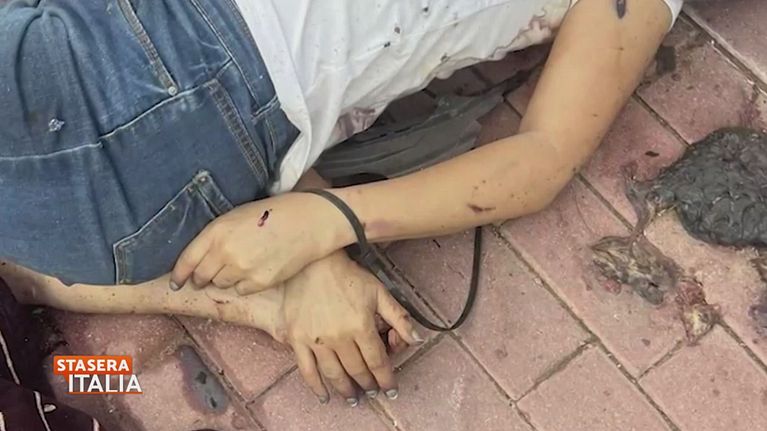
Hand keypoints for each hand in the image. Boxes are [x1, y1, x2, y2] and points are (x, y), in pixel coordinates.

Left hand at [170, 192, 353, 293]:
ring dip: (225, 278)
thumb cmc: (273, 213)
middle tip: (208, 275)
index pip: (187, 260)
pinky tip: (256, 269)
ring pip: (221, 284)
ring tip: (241, 264)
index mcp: (217, 231)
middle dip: (201, 277)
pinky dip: (244, 284)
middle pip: (201, 276)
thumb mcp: (237, 215)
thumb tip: (199, 257)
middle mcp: (225, 252)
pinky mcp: (260, 281)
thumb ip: (216, 235)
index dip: (178, 274)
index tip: (176, 282)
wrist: (309, 221)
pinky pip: (241, 290)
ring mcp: (243, 269)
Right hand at [275, 251, 423, 404]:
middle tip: (372, 391)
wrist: (313, 263)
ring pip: (334, 374)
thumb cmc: (348, 276)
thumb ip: (398, 317)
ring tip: (354, 398)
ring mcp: (317, 340)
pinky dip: (316, 387)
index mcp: (361, 326)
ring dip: (346, 390)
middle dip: (368, 384)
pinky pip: (307, 369)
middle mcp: (339, 337)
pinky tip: (324, 396)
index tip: (390, 389)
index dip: (386, 379)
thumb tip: (417, 339)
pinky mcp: (297, 339)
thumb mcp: (379, 292)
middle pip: (357, 370)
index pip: (378, 362)